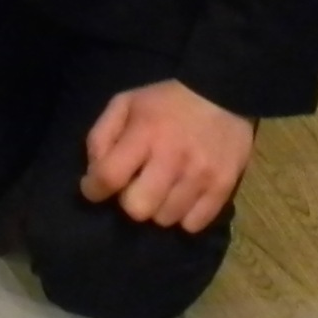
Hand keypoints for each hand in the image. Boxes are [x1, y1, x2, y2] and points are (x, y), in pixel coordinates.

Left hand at [78, 80, 252, 232]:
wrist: (223, 93)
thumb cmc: (166, 101)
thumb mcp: (125, 104)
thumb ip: (101, 137)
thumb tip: (94, 174)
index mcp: (145, 134)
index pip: (109, 177)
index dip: (93, 189)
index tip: (94, 187)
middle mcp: (173, 158)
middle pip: (138, 209)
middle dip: (129, 202)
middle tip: (135, 187)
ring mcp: (201, 175)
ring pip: (165, 219)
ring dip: (157, 208)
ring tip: (162, 189)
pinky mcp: (223, 187)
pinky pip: (193, 224)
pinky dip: (184, 216)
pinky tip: (182, 197)